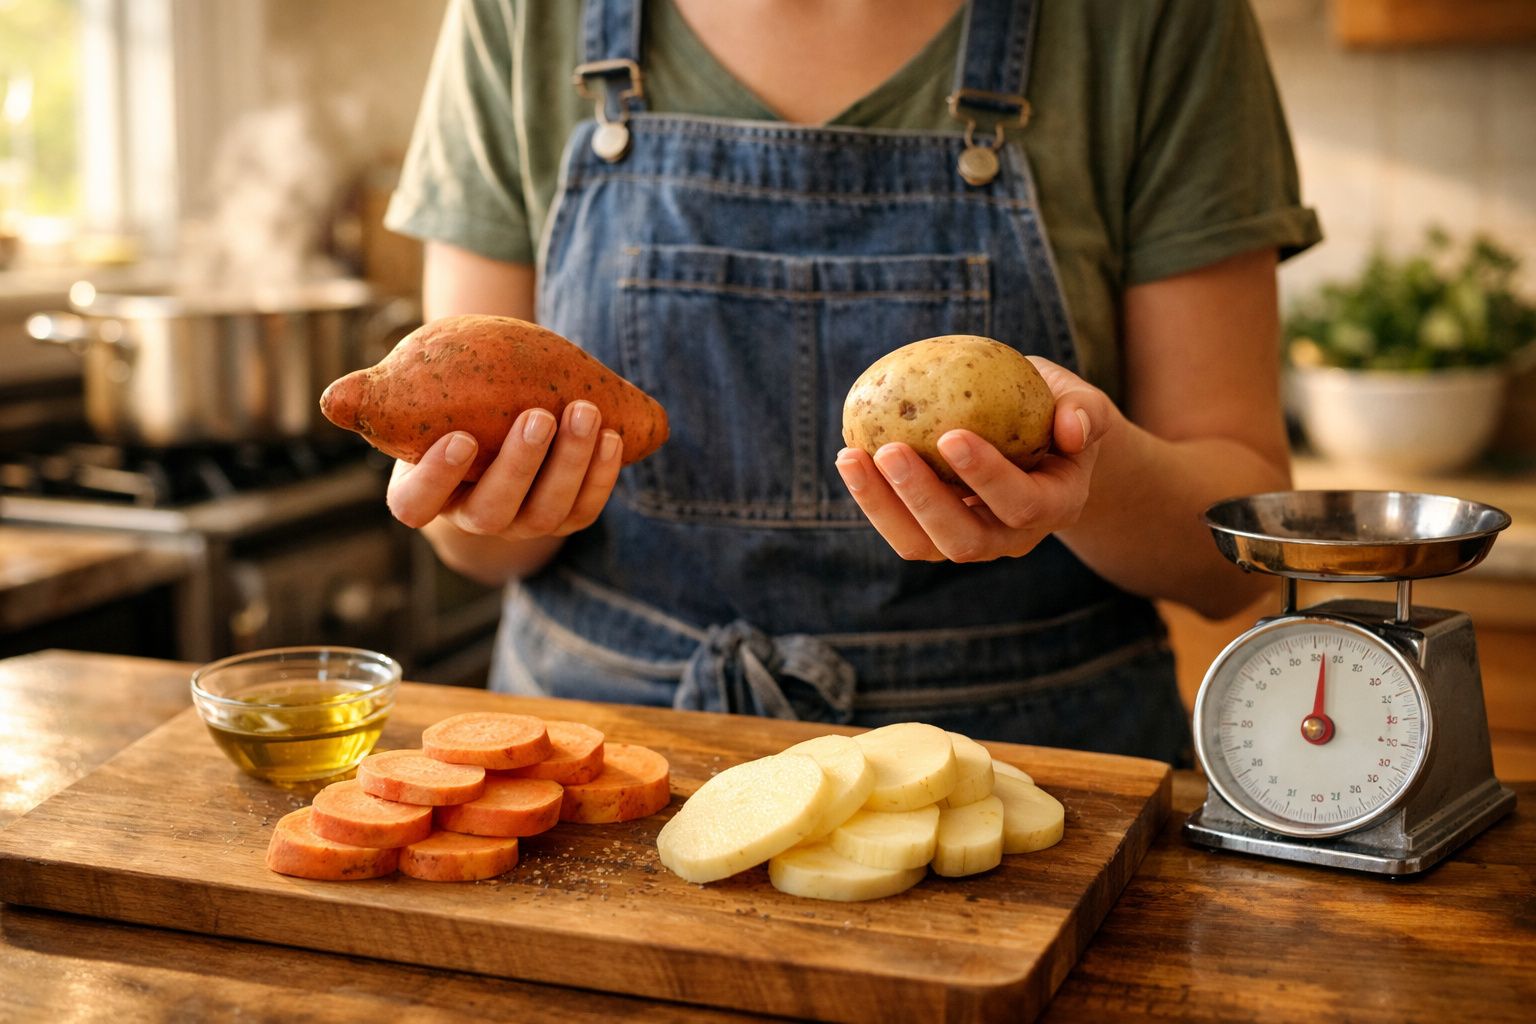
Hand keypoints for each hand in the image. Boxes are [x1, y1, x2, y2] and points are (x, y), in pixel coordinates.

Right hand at [386, 400, 623, 540]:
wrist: (495, 422)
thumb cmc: (442, 410)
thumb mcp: (408, 403)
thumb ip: (376, 397)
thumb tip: (332, 398)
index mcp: (424, 495)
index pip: (417, 505)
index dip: (437, 478)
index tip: (458, 438)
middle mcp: (473, 517)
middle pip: (495, 511)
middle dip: (522, 464)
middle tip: (540, 416)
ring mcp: (522, 522)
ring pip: (547, 512)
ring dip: (571, 464)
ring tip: (584, 412)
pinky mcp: (564, 518)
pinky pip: (585, 508)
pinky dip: (601, 474)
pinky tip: (613, 435)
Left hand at [834, 357, 1115, 562]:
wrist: (1040, 442)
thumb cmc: (1057, 412)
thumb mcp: (1081, 402)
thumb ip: (1083, 411)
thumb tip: (1072, 427)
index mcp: (1055, 506)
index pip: (1022, 503)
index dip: (987, 477)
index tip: (951, 435)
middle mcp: (1012, 537)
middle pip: (965, 540)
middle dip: (924, 499)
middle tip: (890, 450)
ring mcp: (971, 541)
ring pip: (922, 544)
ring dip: (882, 505)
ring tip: (851, 457)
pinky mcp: (934, 535)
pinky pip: (899, 527)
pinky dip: (871, 498)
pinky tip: (849, 458)